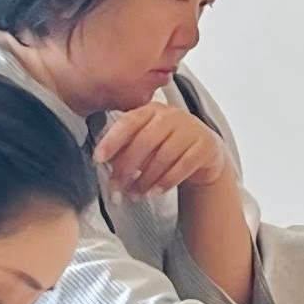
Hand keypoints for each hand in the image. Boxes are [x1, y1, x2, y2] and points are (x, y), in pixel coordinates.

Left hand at [93, 101, 232, 197]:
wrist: (204, 152)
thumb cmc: (166, 147)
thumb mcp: (145, 142)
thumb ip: (125, 148)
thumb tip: (104, 163)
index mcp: (152, 110)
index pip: (129, 122)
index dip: (112, 141)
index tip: (98, 159)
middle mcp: (173, 115)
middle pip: (145, 141)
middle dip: (127, 167)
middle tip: (116, 186)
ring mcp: (191, 129)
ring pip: (163, 156)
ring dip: (145, 179)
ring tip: (135, 193)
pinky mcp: (205, 146)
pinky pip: (182, 166)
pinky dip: (165, 183)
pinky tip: (154, 193)